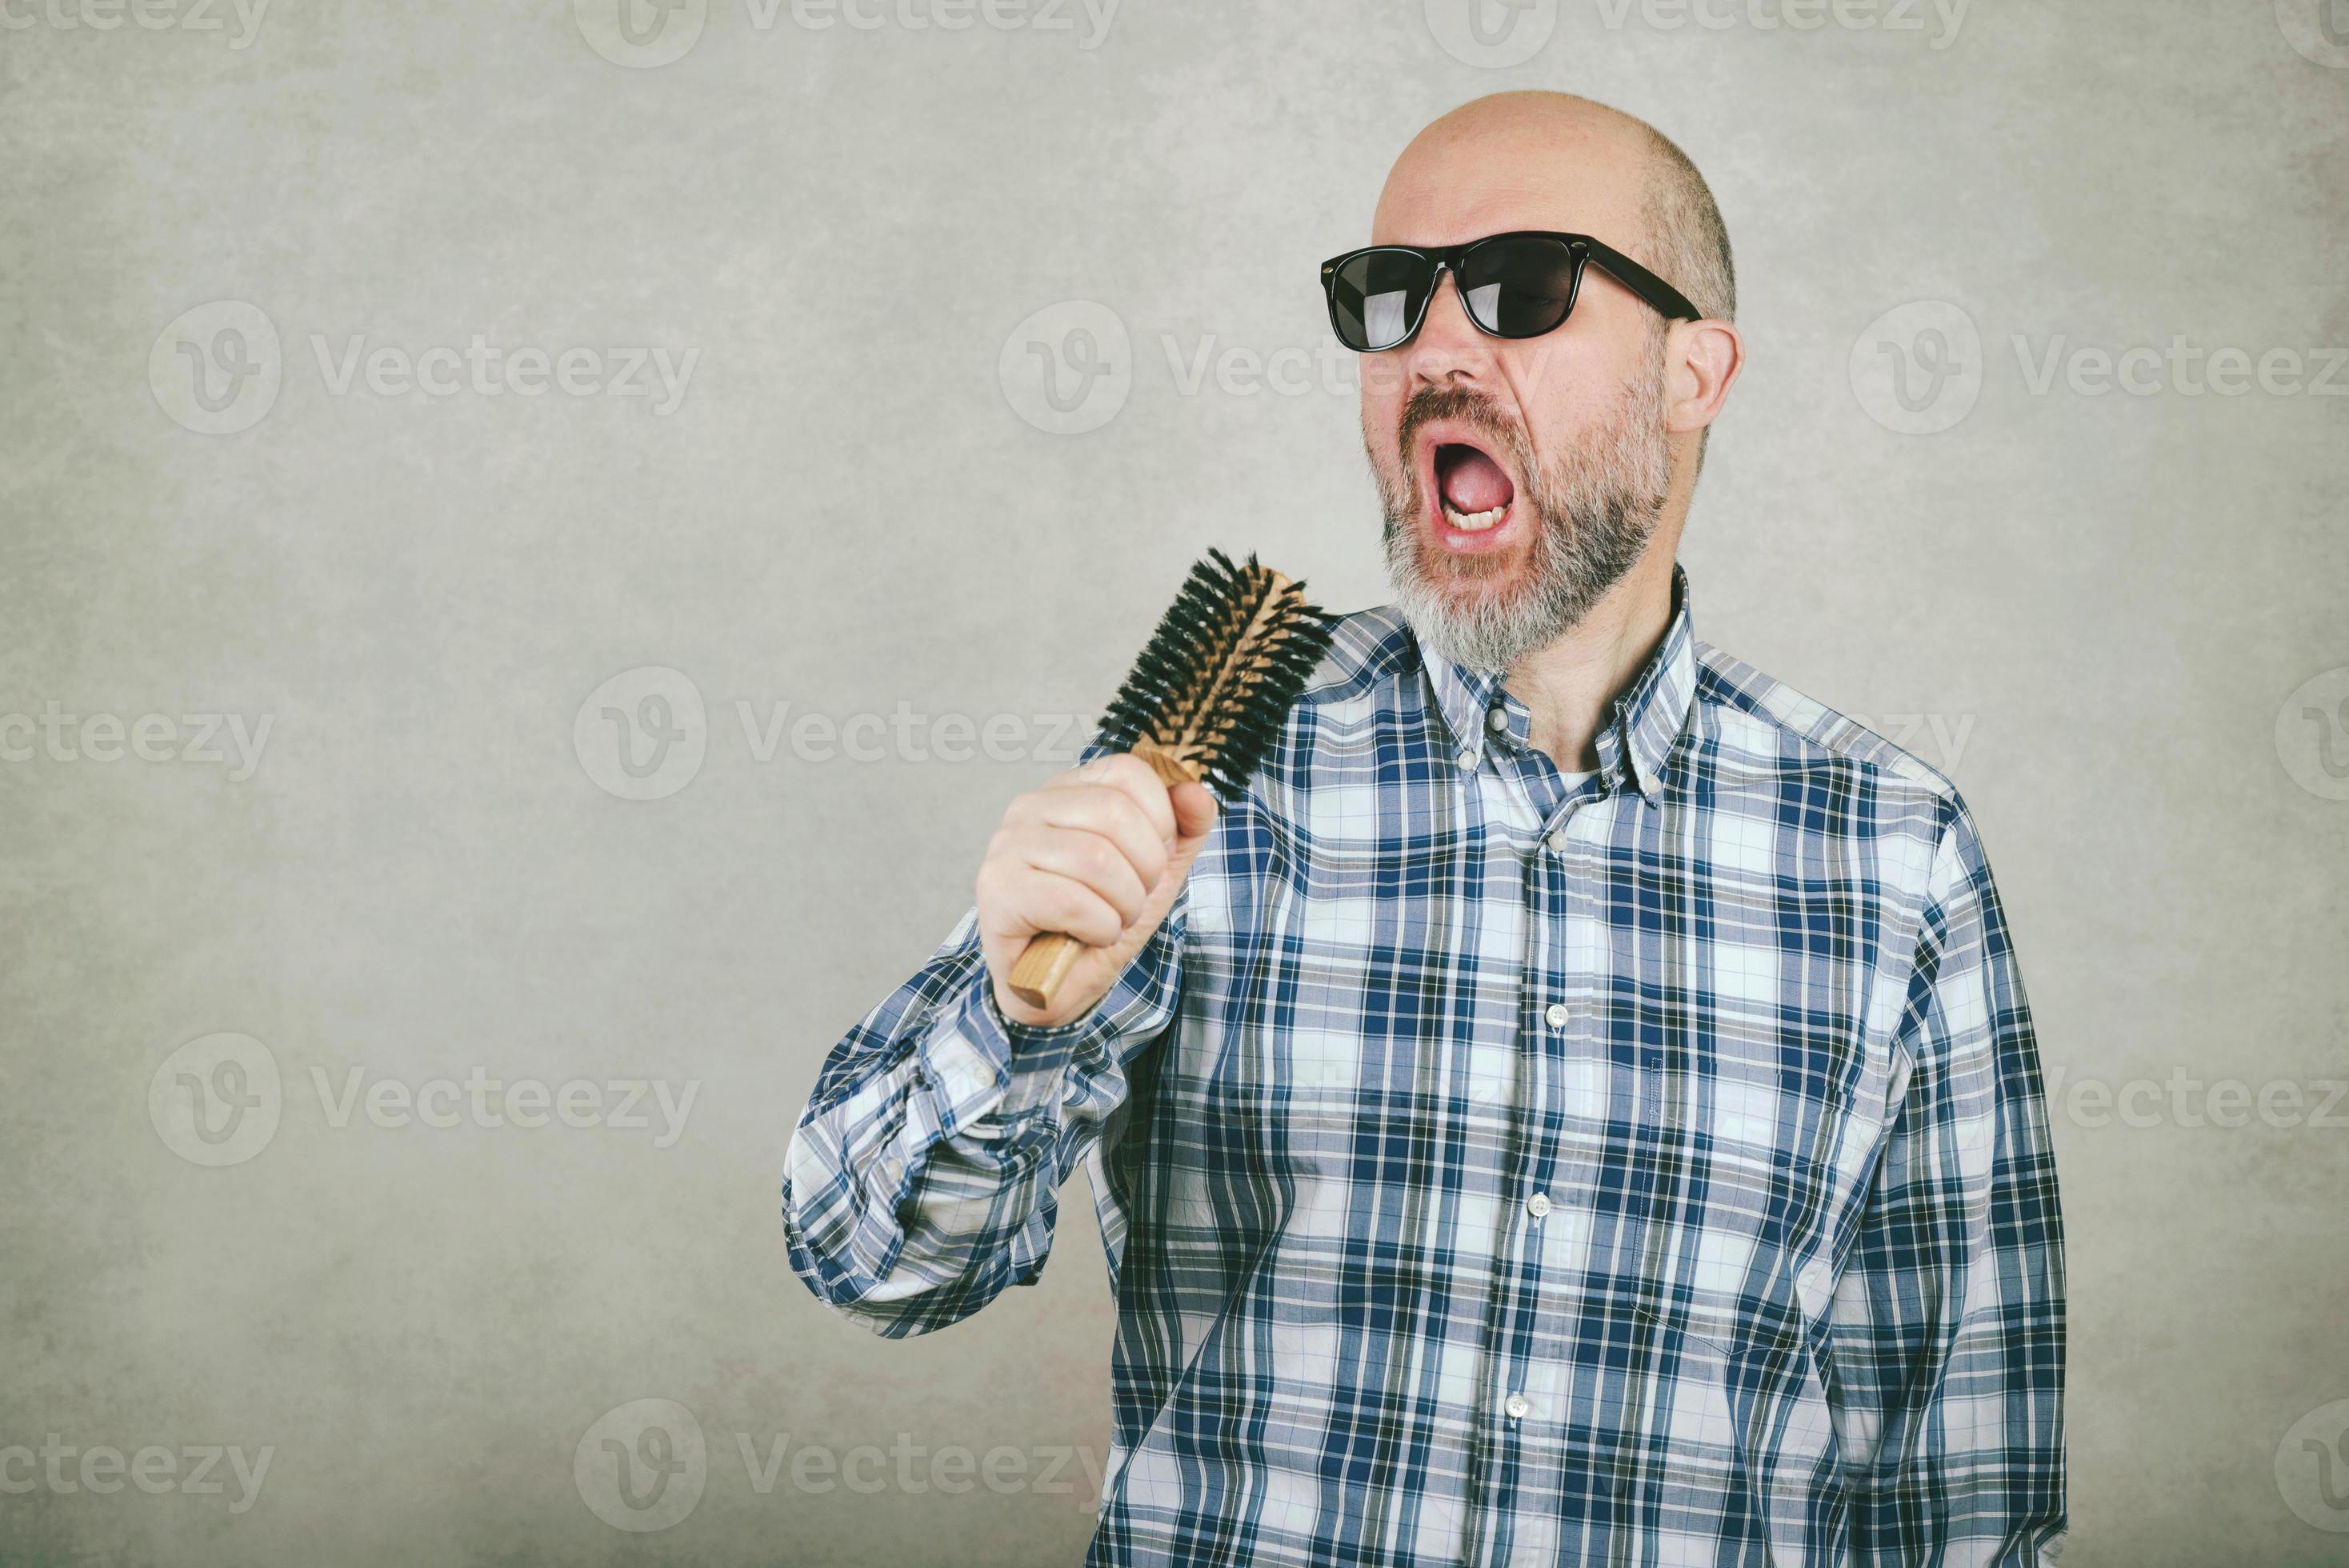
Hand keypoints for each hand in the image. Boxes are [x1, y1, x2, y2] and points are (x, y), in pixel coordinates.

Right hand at [975, 754, 1218, 1029]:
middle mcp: (1031, 807)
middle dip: (1145, 870)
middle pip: (1116, 813)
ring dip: (1124, 905)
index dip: (1160, 820)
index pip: (1127, 772)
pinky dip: (1099, 928)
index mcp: (1068, 790)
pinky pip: (1072, 901)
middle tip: (1130, 900)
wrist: (1052, 983)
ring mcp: (1009, 846)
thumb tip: (1195, 792)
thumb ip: (1183, 829)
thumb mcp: (1154, 872)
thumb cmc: (1098, 919)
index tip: (1150, 860)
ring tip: (1110, 922)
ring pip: (1097, 859)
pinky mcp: (999, 890)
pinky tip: (1088, 936)